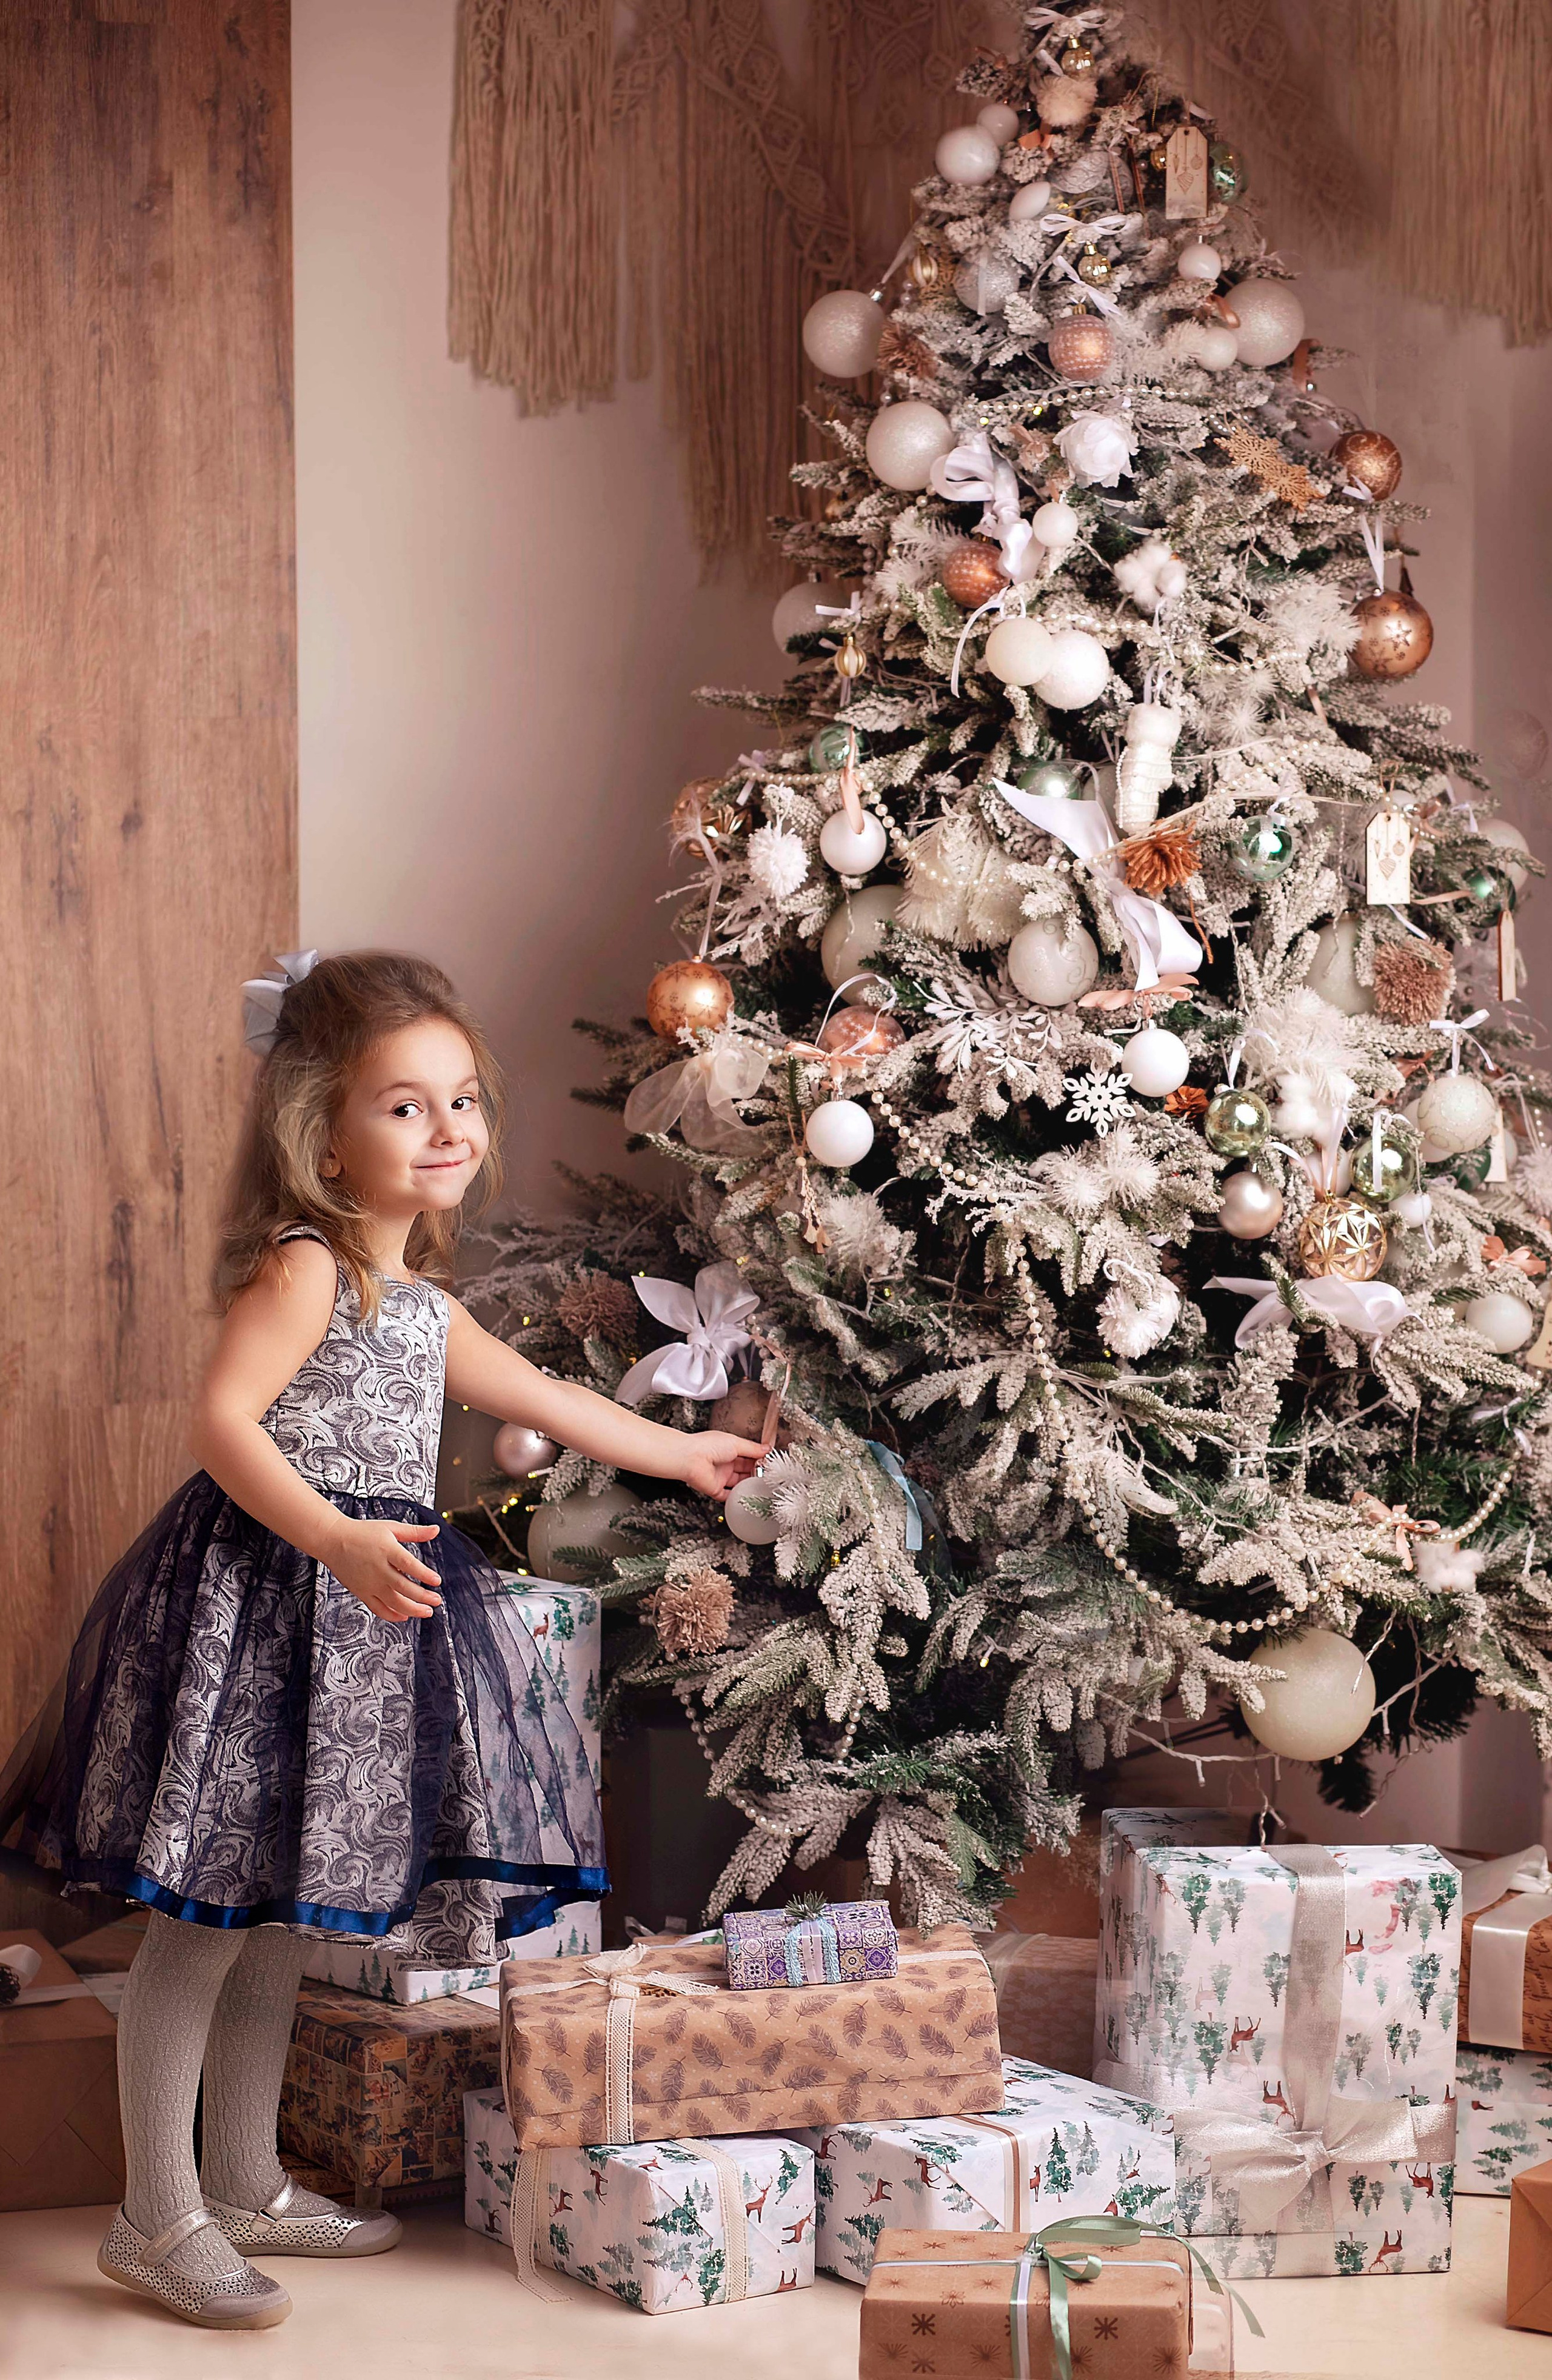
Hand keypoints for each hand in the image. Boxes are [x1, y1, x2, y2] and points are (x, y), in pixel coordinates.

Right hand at [326, 1517, 443, 1621]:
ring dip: (412, 1609)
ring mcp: (369, 1583)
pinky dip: (392, 1615)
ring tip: (426, 1611)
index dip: (425, 1574)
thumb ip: (415, 1532)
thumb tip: (436, 1530)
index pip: (410, 1565)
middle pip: (404, 1587)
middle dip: (423, 1597)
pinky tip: (404, 1616)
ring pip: (393, 1602)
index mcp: (387, 1550)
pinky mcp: (361, 1592)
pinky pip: (378, 1608)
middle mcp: (378, 1569)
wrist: (333, 1540)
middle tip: (437, 1600)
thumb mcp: (390, 1528)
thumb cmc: (362, 1532)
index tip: (437, 1580)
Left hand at [680, 1432, 766, 1497]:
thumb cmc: (708, 1446)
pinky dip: (737, 1497)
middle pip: (744, 1469)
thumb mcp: (736, 1443)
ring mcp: (720, 1477)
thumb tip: (766, 1449)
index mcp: (728, 1449)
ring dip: (749, 1484)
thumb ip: (752, 1448)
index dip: (758, 1459)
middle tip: (768, 1474)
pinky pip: (728, 1496)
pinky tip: (748, 1496)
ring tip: (761, 1485)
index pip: (747, 1455)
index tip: (769, 1462)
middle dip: (756, 1471)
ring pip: (739, 1483)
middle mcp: (725, 1463)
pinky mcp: (715, 1489)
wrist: (690, 1458)